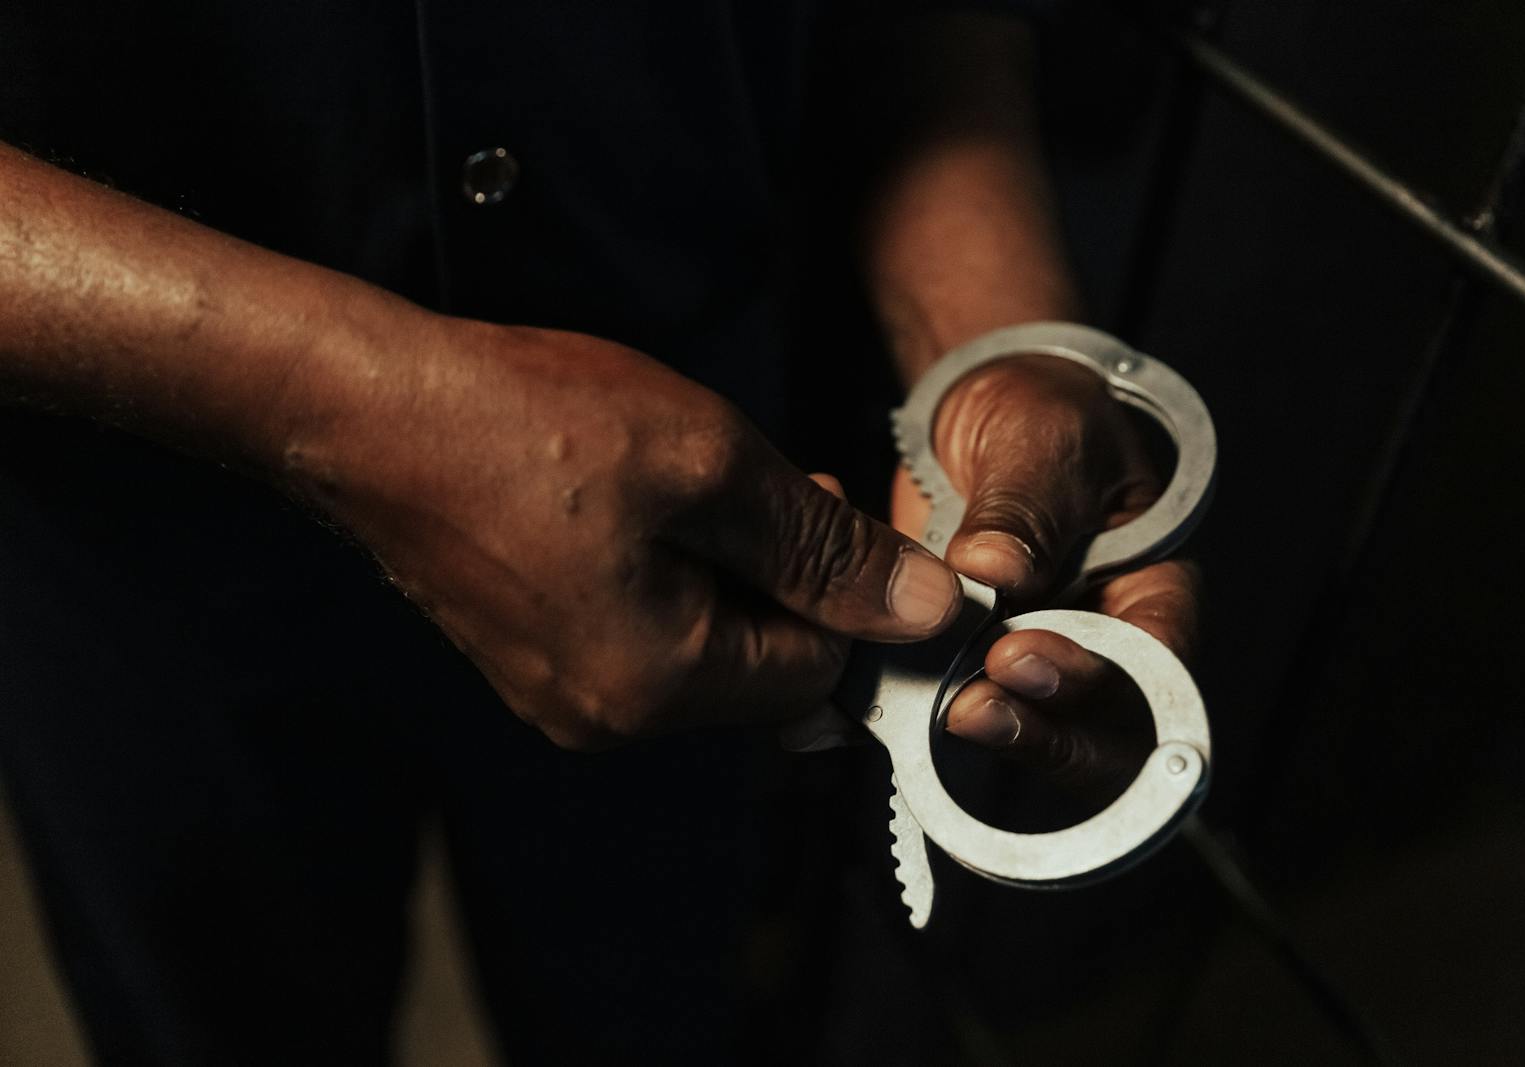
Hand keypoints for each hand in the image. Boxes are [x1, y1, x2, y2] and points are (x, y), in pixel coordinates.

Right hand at [283, 318, 962, 748]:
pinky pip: (643, 635)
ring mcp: (561, 693)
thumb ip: (827, 549)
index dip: (845, 587)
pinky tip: (632, 503)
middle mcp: (608, 717)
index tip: (818, 497)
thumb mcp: (711, 466)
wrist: (368, 411)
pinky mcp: (533, 659)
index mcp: (659, 686)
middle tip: (752, 476)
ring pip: (704, 647)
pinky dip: (667, 574)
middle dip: (782, 574)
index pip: (820, 672)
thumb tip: (933, 611)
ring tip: (678, 478)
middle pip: (761, 667)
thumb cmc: (527, 423)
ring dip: (725, 568)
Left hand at [890, 353, 1200, 788]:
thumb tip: (996, 569)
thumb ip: (1027, 506)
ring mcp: (1027, 665)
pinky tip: (853, 710)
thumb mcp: (1045, 440)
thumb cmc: (1041, 418)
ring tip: (918, 711)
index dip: (1094, 683)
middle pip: (1096, 735)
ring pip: (1020, 736)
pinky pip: (937, 713)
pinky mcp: (956, 666)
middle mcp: (1097, 646)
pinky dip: (896, 718)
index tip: (1018, 657)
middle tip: (970, 705)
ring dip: (968, 735)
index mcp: (1148, 592)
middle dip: (1037, 733)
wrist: (978, 412)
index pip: (1152, 668)